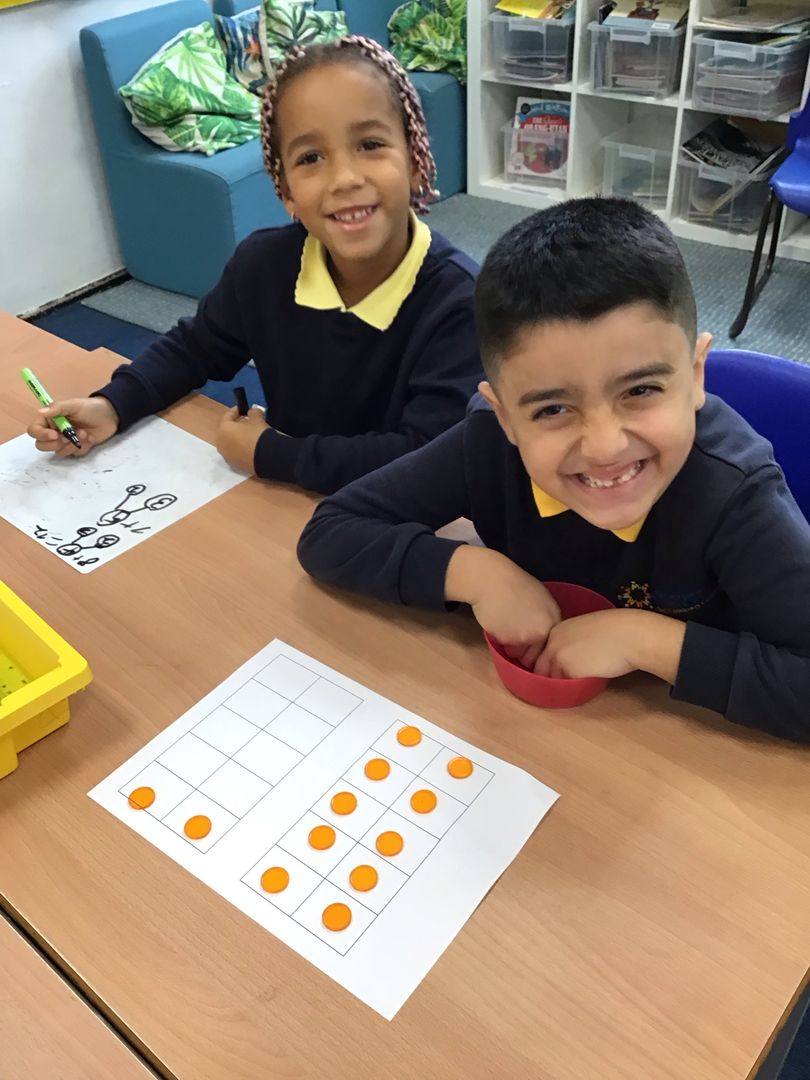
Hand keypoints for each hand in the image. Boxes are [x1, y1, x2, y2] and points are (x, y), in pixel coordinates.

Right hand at [26, 396, 118, 457]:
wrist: (110, 415)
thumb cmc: (89, 407)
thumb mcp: (73, 405)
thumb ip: (57, 408)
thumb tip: (41, 411)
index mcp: (49, 420)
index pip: (34, 431)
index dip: (41, 435)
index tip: (55, 434)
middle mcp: (54, 432)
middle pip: (42, 446)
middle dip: (56, 444)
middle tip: (69, 437)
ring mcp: (65, 442)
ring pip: (59, 452)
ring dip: (72, 444)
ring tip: (84, 433)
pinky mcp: (77, 448)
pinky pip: (75, 454)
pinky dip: (83, 447)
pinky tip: (91, 437)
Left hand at [216, 405, 266, 473]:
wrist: (266, 458)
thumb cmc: (258, 434)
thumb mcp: (257, 418)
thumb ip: (253, 412)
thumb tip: (252, 412)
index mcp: (223, 429)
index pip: (227, 416)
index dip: (236, 411)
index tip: (243, 409)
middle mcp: (221, 444)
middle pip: (227, 431)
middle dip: (236, 426)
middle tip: (247, 422)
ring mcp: (227, 456)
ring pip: (231, 443)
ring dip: (238, 438)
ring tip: (250, 435)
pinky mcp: (235, 465)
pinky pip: (236, 453)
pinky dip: (241, 449)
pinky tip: (252, 447)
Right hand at [445, 547, 560, 669]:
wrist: (491, 579)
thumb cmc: (513, 584)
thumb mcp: (540, 598)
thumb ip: (545, 618)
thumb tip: (544, 635)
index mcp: (555, 618)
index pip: (551, 646)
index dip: (540, 648)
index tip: (531, 644)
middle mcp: (544, 630)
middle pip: (536, 655)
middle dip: (526, 651)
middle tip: (516, 635)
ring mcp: (527, 637)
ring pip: (520, 655)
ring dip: (514, 648)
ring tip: (507, 628)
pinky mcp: (509, 640)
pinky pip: (506, 649)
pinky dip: (502, 641)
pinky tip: (499, 625)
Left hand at [534, 609, 686, 682]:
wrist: (630, 635)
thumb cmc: (618, 630)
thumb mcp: (587, 629)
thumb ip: (574, 641)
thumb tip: (573, 656)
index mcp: (557, 629)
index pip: (544, 653)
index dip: (550, 665)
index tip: (558, 673)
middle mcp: (552, 641)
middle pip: (541, 667)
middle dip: (549, 678)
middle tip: (559, 687)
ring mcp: (557, 656)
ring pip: (551, 679)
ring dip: (559, 685)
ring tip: (572, 688)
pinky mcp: (567, 670)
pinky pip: (564, 686)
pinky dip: (570, 690)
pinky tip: (581, 688)